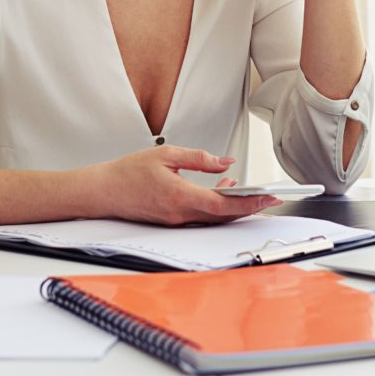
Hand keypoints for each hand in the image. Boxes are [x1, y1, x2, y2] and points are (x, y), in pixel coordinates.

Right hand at [79, 145, 281, 224]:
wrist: (103, 192)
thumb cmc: (127, 173)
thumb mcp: (167, 154)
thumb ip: (199, 158)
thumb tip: (225, 162)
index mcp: (180, 196)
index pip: (224, 204)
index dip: (250, 203)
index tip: (268, 197)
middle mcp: (180, 214)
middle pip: (224, 216)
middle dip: (250, 207)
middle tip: (271, 198)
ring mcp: (176, 221)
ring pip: (214, 218)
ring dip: (234, 207)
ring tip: (251, 192)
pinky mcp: (172, 221)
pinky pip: (201, 216)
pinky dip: (216, 207)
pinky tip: (222, 190)